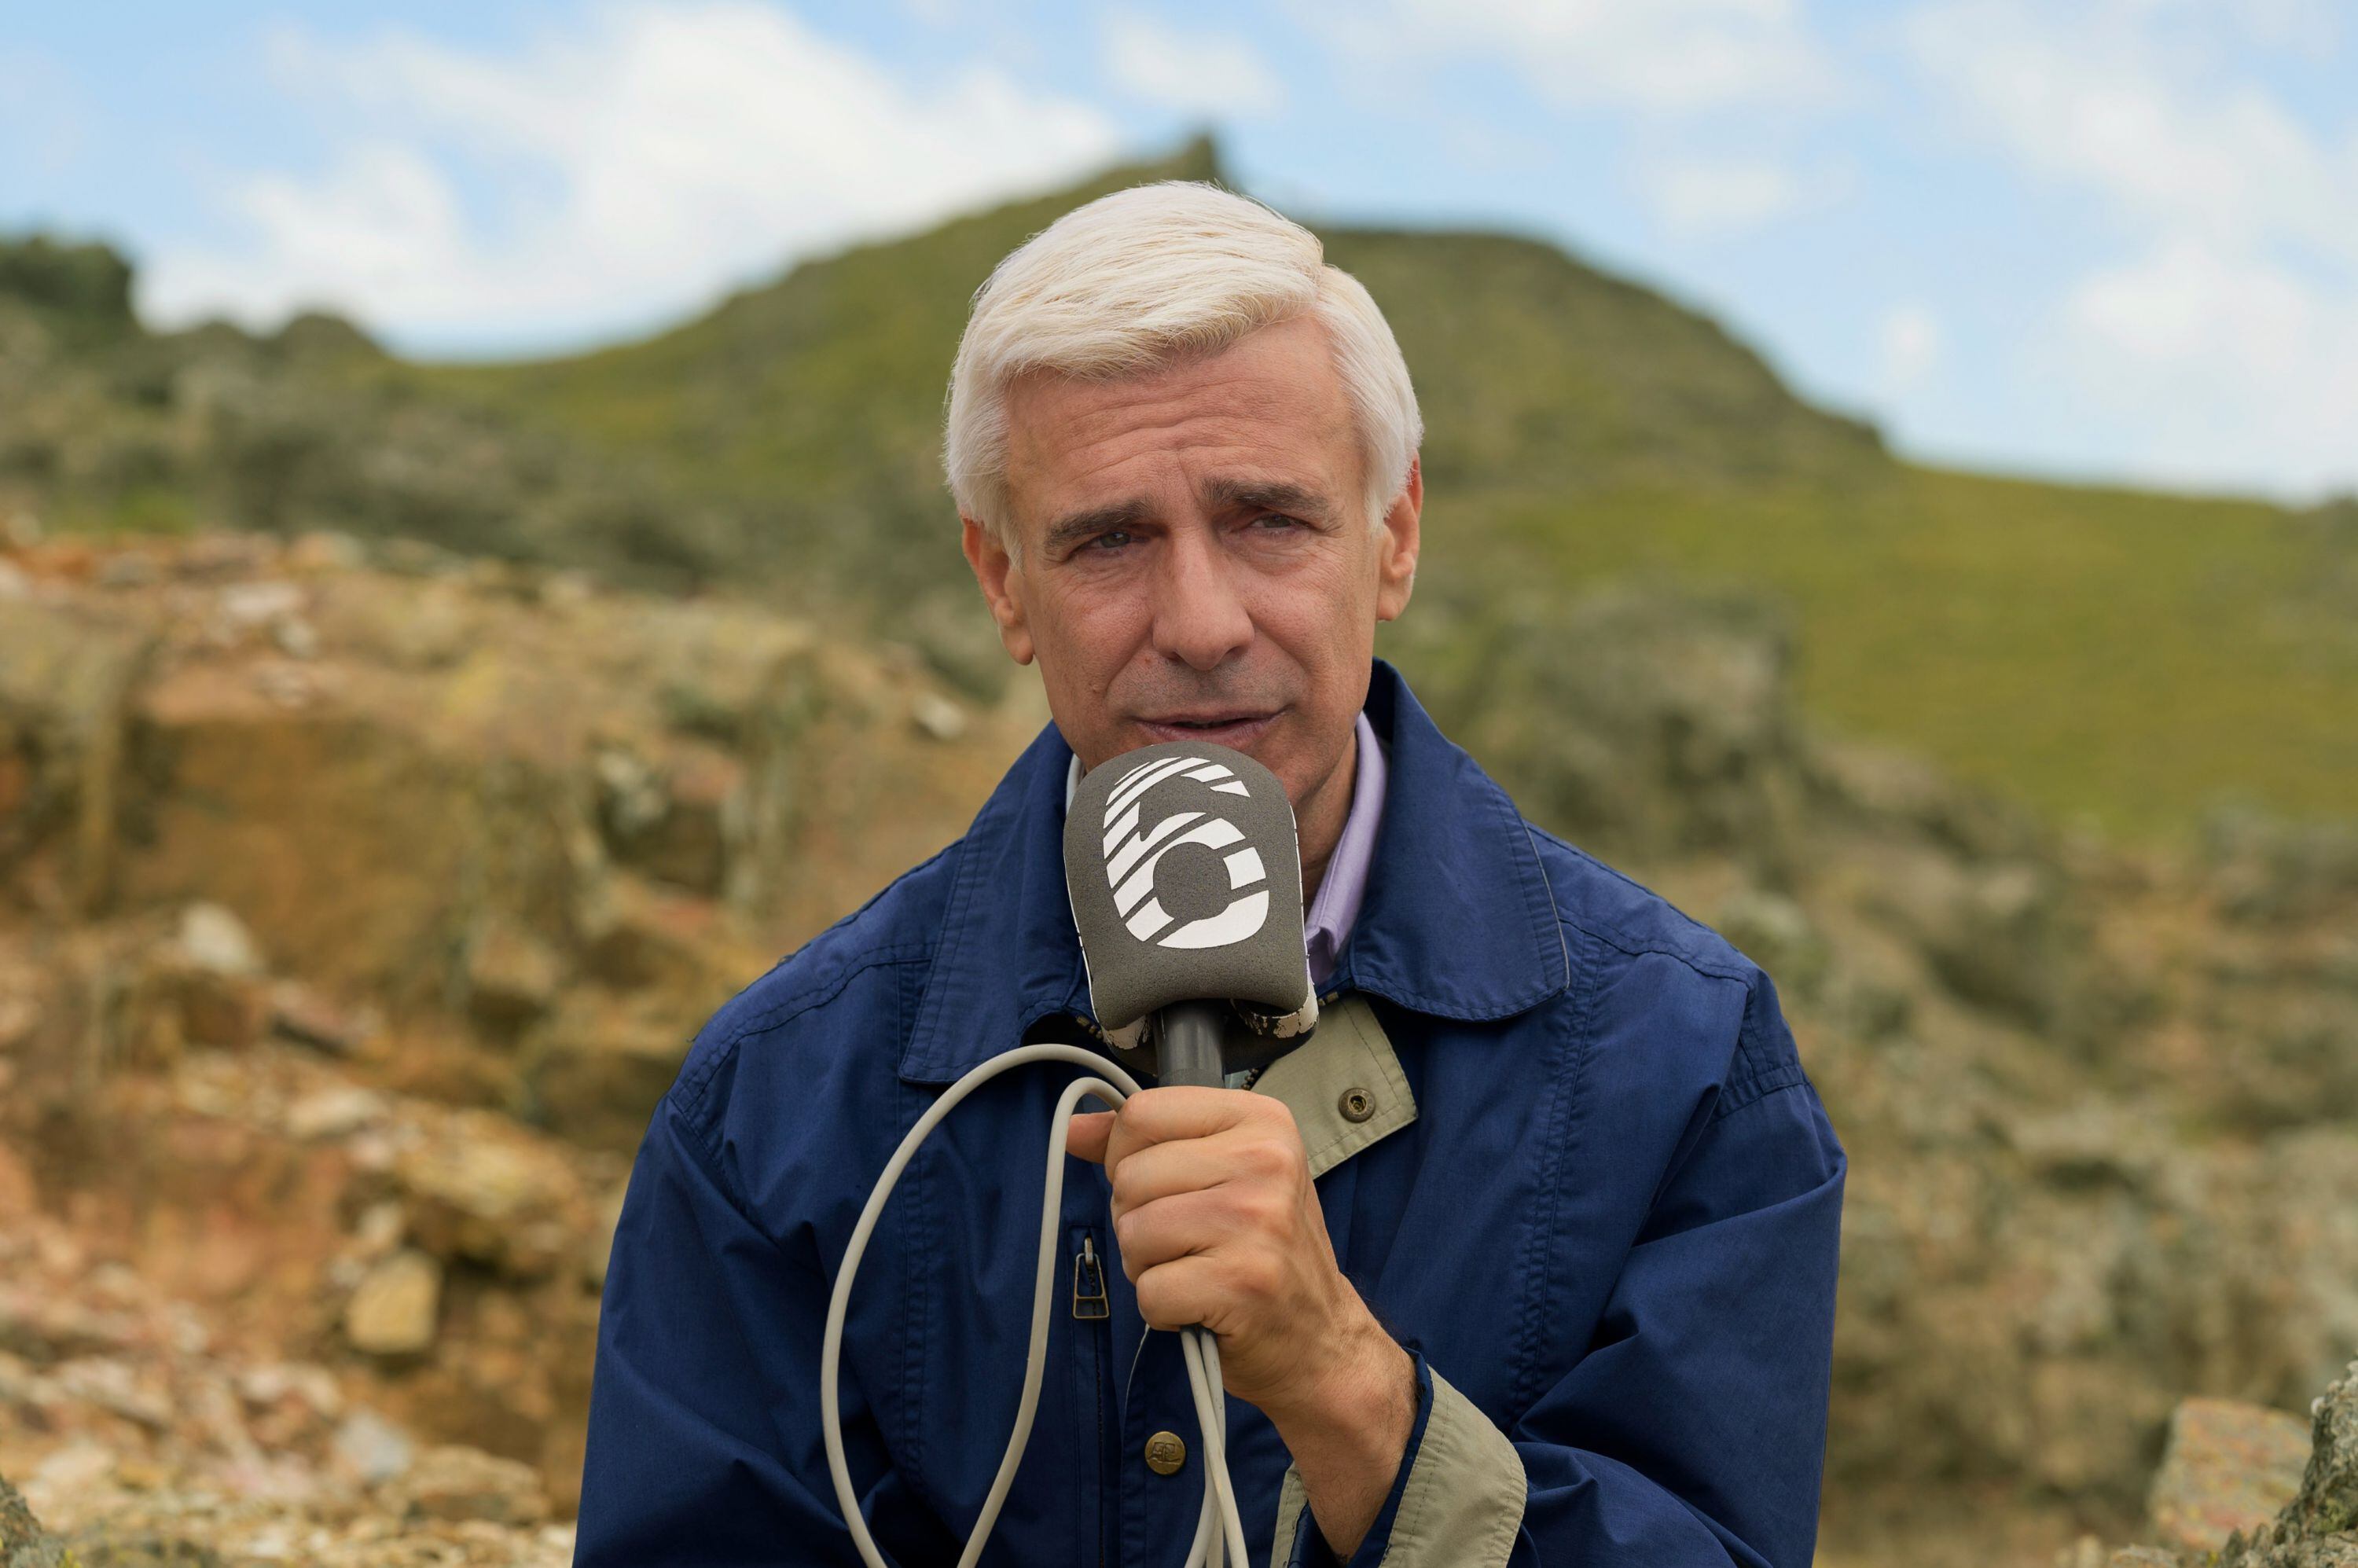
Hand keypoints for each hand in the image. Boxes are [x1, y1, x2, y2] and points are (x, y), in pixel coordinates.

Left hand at [1067, 1087, 1416, 1554]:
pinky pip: (1148, 1290)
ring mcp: (1257, 1221)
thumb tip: (1073, 1129)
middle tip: (1188, 1243)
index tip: (1162, 1187)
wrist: (1320, 1339)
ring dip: (1147, 1266)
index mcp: (1261, 1121)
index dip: (1127, 1156)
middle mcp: (1265, 1161)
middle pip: (1130, 1177)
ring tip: (1196, 1272)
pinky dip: (1161, 1309)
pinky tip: (1201, 1306)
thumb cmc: (1263, 1252)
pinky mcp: (1242, 1282)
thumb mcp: (1222, 1175)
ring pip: (1132, 1232)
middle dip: (1138, 1220)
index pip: (1142, 1113)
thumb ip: (1146, 1144)